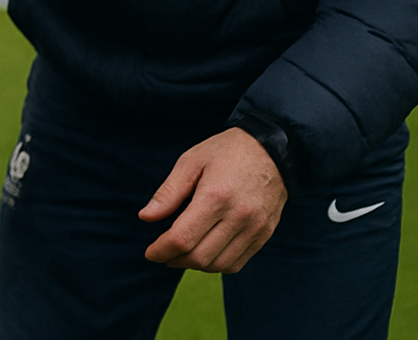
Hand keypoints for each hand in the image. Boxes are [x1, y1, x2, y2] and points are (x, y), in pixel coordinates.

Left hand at [139, 127, 286, 272]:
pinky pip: (237, 263)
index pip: (183, 238)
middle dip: (175, 260)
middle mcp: (239, 216)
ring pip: (219, 265)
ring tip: (181, 254)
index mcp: (215, 196)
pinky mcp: (265, 234)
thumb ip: (168, 192)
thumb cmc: (225, 152)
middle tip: (163, 253)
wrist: (272, 151)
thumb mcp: (190, 162)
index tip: (150, 253)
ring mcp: (255, 228)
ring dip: (195, 265)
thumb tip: (145, 217)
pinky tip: (205, 253)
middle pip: (200, 256)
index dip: (161, 250)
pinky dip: (217, 265)